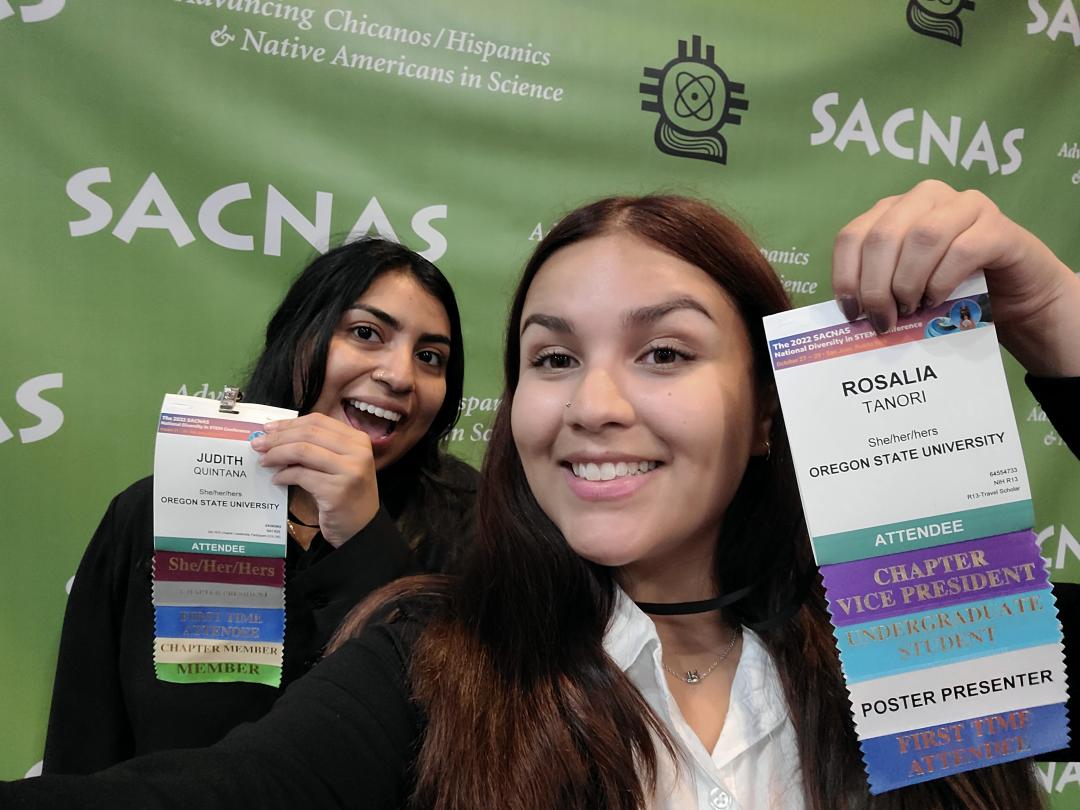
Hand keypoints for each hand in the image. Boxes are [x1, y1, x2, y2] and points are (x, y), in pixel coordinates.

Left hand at [251, 413, 378, 546]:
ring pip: (303, 451)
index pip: (318, 421)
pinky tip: (277, 480)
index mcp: (358, 440)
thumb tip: (277, 436)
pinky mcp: (337, 490)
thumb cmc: (346, 495)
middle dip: (278, 437)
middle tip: (258, 444)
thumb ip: (318, 448)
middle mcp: (358, 451)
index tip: (268, 429)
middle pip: (308, 433)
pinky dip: (284, 476)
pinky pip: (301, 475)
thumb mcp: (338, 464)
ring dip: (277, 454)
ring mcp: (349, 470)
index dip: (289, 423)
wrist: (362, 529)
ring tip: (264, 461)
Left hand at [832, 179, 1079, 375]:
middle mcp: (925, 198)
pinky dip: (942, 281)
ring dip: (908, 282)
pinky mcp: (997, 226)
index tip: (852, 313)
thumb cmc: (949, 289)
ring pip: (922, 237)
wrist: (1013, 294)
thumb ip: (877, 285)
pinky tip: (937, 300)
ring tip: (910, 309)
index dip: (846, 277)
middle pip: (883, 236)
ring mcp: (964, 206)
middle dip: (876, 286)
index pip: (852, 236)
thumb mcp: (902, 284)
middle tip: (883, 320)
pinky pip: (961, 250)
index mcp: (893, 210)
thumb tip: (852, 312)